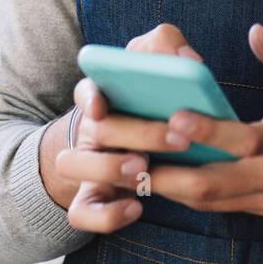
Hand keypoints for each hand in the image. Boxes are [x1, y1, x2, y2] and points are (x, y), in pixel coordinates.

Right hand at [55, 23, 210, 233]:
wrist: (131, 145)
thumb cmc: (148, 101)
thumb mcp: (155, 67)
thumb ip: (167, 48)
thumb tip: (186, 58)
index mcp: (104, 95)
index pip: (87, 89)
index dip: (90, 96)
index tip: (100, 105)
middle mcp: (90, 128)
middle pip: (97, 129)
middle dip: (139, 133)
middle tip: (179, 139)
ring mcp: (86, 164)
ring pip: (75, 166)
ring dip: (111, 168)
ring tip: (146, 168)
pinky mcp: (90, 198)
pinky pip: (83, 213)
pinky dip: (106, 215)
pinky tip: (136, 208)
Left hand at [143, 24, 262, 218]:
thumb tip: (255, 32)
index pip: (243, 140)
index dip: (206, 132)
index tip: (172, 117)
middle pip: (212, 183)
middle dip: (165, 174)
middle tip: (124, 158)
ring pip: (210, 200)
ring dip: (168, 188)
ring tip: (127, 171)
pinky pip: (222, 205)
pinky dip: (190, 194)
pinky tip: (161, 179)